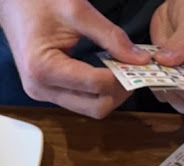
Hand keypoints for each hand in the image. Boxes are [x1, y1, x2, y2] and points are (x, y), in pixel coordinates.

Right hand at [0, 0, 149, 118]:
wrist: (11, 0)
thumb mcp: (77, 10)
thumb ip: (112, 36)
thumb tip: (141, 59)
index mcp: (43, 68)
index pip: (97, 85)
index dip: (123, 78)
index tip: (140, 65)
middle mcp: (41, 88)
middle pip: (97, 107)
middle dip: (120, 92)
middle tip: (133, 72)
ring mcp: (44, 93)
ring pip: (91, 109)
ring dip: (111, 94)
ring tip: (120, 72)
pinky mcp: (49, 93)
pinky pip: (83, 102)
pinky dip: (99, 93)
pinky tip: (106, 74)